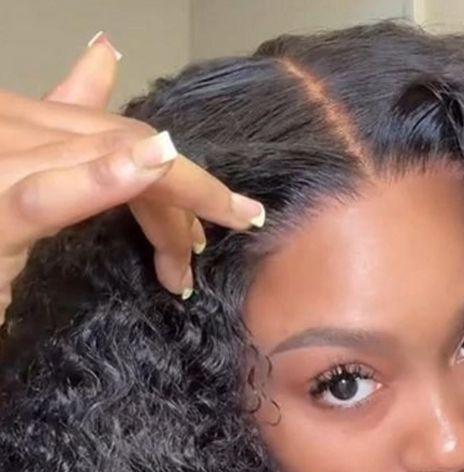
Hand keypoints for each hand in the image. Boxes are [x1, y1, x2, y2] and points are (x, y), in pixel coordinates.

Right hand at [0, 31, 266, 324]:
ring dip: (176, 197)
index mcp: (24, 120)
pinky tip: (147, 163)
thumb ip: (62, 115)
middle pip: (123, 144)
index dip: (179, 165)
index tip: (230, 209)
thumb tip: (103, 50)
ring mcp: (0, 161)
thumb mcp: (25, 165)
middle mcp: (14, 129)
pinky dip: (101, 177)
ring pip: (106, 160)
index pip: (117, 130)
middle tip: (238, 227)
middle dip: (190, 191)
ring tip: (233, 214)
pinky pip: (50, 192)